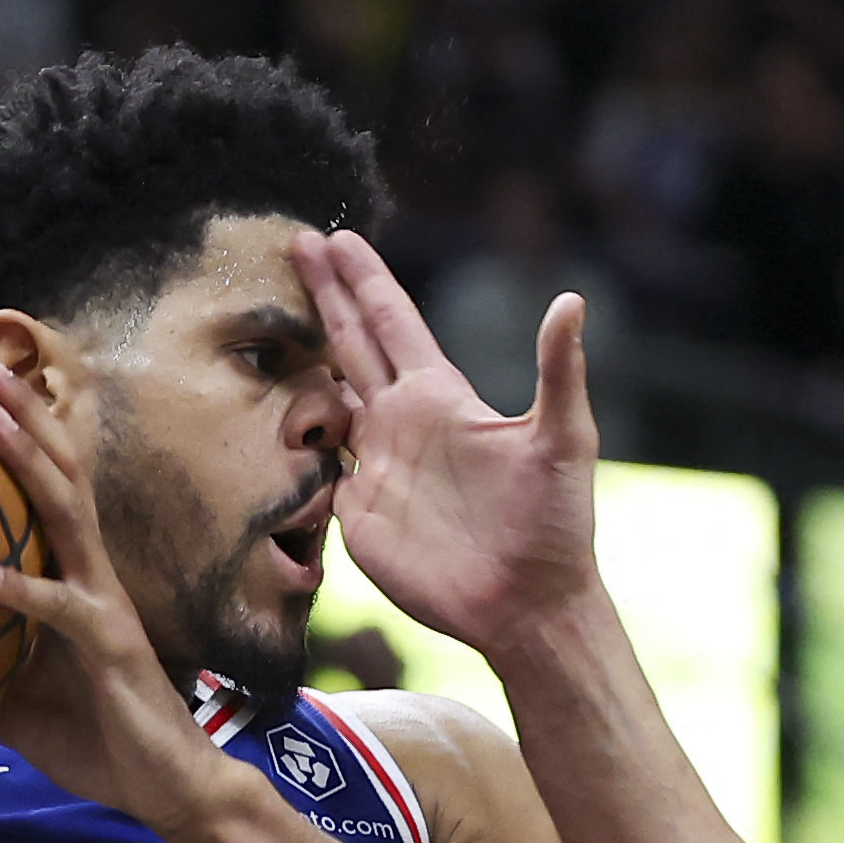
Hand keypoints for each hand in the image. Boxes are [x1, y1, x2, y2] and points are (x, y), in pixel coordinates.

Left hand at [0, 352, 260, 842]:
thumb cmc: (98, 740)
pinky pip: (61, 609)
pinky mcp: (112, 646)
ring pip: (68, 515)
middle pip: (61, 475)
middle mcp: (94, 576)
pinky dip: (20, 588)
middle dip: (24, 414)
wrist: (169, 789)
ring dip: (26, 460)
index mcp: (76, 578)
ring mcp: (106, 604)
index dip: (19, 437)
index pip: (47, 492)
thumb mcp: (16, 699)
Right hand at [291, 228, 602, 656]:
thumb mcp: (563, 441)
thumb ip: (558, 371)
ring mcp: (376, 468)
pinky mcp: (358, 515)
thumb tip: (572, 301)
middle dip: (326, 294)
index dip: (364, 280)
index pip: (391, 323)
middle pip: (352, 345)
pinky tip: (273, 422)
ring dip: (301, 364)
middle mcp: (403, 424)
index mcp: (441, 398)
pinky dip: (292, 445)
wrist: (528, 604)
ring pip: (326, 401)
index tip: (336, 237)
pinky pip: (313, 470)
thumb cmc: (555, 523)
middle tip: (298, 243)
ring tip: (271, 324)